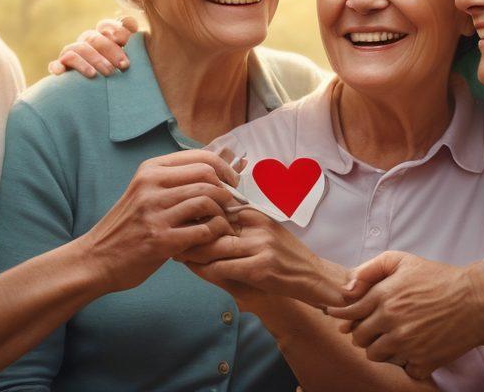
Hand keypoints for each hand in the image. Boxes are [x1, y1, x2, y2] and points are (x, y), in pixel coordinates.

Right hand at [48, 17, 138, 77]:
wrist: (97, 99)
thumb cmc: (119, 74)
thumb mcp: (127, 58)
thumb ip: (132, 41)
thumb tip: (131, 24)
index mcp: (102, 37)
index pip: (105, 26)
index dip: (116, 30)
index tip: (127, 41)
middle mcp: (86, 43)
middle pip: (94, 38)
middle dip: (110, 50)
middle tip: (124, 65)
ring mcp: (71, 55)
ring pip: (77, 49)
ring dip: (90, 60)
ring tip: (101, 74)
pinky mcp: (60, 69)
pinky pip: (56, 64)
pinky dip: (57, 66)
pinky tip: (61, 72)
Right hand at [77, 149, 240, 292]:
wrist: (96, 258)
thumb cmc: (127, 226)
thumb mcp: (144, 192)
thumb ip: (174, 180)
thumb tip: (219, 165)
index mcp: (150, 170)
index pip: (201, 157)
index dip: (225, 169)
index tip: (233, 183)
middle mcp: (151, 186)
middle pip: (208, 176)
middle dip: (228, 191)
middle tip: (234, 205)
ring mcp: (155, 213)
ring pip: (207, 200)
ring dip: (223, 213)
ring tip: (223, 223)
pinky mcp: (160, 240)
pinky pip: (203, 230)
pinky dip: (215, 234)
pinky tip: (212, 239)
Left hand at [178, 208, 348, 307]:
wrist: (313, 277)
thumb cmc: (284, 255)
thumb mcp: (263, 231)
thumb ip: (238, 224)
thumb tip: (204, 220)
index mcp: (256, 213)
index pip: (218, 206)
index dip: (196, 213)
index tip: (177, 216)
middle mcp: (257, 225)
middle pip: (213, 224)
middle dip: (189, 231)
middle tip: (169, 236)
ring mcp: (260, 246)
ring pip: (214, 247)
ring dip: (192, 252)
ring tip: (176, 253)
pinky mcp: (260, 268)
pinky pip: (223, 268)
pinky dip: (205, 270)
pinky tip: (194, 270)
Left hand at [324, 252, 483, 378]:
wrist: (476, 300)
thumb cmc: (439, 278)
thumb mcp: (402, 260)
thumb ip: (370, 269)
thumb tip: (347, 289)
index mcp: (383, 297)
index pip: (349, 313)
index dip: (343, 317)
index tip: (341, 320)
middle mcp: (391, 321)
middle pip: (359, 338)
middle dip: (361, 333)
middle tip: (372, 329)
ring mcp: (406, 344)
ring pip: (375, 355)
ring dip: (379, 349)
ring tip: (391, 339)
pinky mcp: (422, 361)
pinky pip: (402, 369)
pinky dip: (406, 363)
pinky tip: (413, 350)